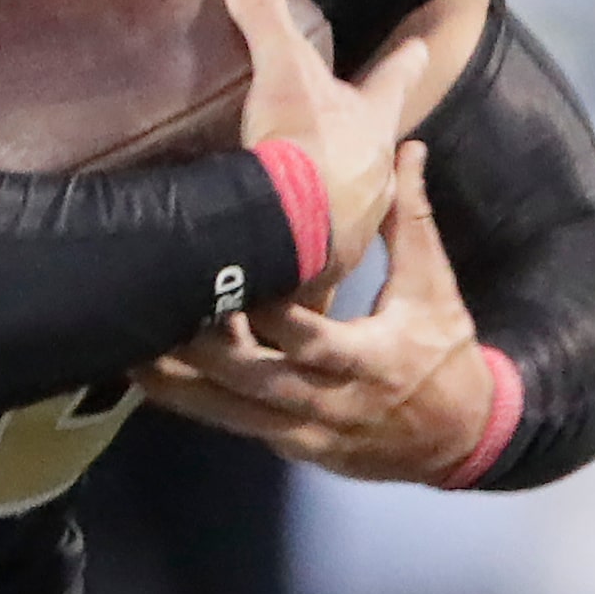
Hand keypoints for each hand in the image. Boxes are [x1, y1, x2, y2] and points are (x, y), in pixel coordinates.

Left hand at [136, 139, 495, 483]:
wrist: (462, 441)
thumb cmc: (444, 351)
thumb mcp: (434, 286)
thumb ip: (411, 218)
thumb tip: (408, 146)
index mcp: (371, 359)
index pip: (311, 339)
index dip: (271, 314)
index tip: (234, 277)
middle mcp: (331, 402)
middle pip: (257, 380)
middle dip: (206, 348)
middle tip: (161, 306)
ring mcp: (306, 431)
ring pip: (234, 412)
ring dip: (182, 383)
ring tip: (132, 347)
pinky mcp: (290, 447)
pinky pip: (236, 426)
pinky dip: (196, 404)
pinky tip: (152, 379)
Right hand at [220, 0, 426, 282]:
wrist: (290, 224)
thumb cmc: (299, 138)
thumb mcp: (281, 69)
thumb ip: (263, 16)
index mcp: (372, 122)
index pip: (393, 81)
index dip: (404, 63)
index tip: (422, 49)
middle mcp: (379, 172)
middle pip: (382, 149)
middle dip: (372, 143)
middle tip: (359, 139)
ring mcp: (362, 221)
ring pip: (361, 204)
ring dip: (345, 200)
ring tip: (321, 202)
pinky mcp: (333, 262)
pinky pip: (327, 254)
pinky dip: (315, 251)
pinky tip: (298, 259)